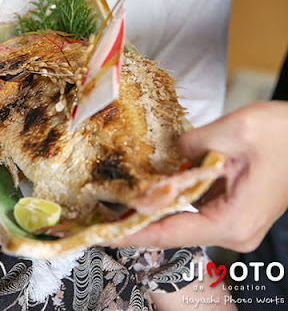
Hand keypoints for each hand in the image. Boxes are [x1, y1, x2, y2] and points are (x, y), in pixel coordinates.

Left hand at [113, 101, 287, 251]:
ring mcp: (232, 224)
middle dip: (134, 223)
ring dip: (148, 211)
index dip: (132, 233)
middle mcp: (233, 231)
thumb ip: (190, 146)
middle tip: (97, 215)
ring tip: (111, 203)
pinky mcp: (230, 211)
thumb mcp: (233, 131)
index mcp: (233, 221)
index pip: (170, 233)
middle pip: (171, 232)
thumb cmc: (285, 135)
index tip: (101, 233)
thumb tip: (160, 158)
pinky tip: (145, 191)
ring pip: (179, 222)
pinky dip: (168, 201)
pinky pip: (191, 211)